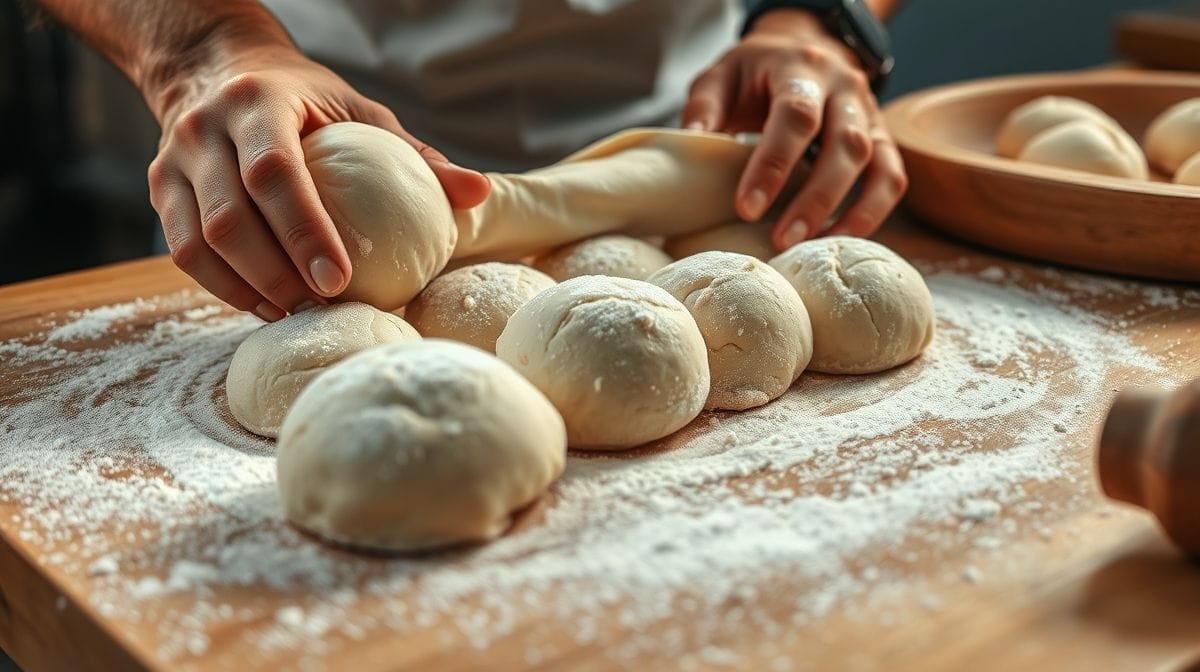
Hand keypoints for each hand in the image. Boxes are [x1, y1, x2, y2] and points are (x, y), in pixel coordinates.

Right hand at [146, 41, 489, 320]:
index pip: (275, 173)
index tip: (338, 281)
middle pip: (231, 218)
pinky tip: (266, 306)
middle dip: (277, 275)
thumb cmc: (305, 99)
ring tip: (297, 314)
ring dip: (249, 290)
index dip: (304, 232)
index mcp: (259, 103)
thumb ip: (415, 156)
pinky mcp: (160, 189)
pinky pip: (184, 253)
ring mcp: (174, 161)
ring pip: (199, 243)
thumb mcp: (360, 112)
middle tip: (323, 308)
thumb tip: (477, 195)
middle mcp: (205, 129)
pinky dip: (224, 288)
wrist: (216, 68)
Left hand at [682, 9, 906, 250]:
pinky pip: (891, 178)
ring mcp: (869, 112)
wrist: (802, 47)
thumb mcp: (722, 76)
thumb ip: (705, 107)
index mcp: (800, 68)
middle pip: (844, 143)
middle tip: (781, 240)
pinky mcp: (882, 137)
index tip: (747, 208)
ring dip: (847, 212)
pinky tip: (839, 240)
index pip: (796, 116)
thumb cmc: (755, 72)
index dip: (773, 165)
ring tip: (811, 248)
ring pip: (876, 163)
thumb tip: (692, 144)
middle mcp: (844, 88)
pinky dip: (871, 213)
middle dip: (814, 198)